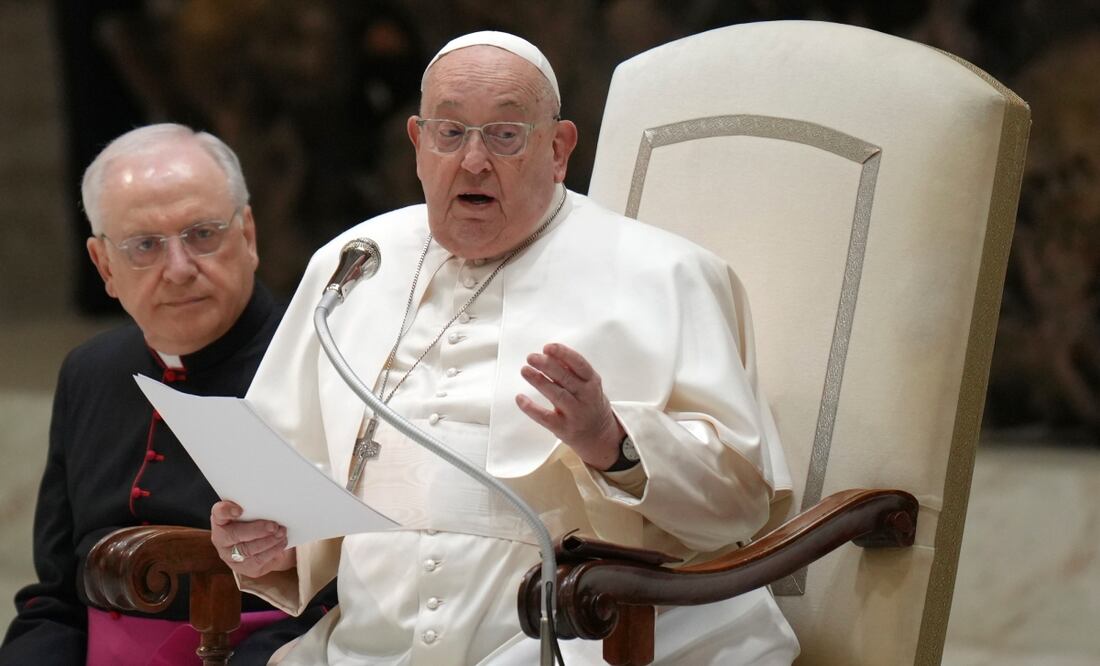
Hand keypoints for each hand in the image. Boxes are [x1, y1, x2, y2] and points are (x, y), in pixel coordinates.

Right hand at [210, 500, 295, 577]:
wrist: (262, 545)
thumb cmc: (256, 522)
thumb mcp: (254, 513)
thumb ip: (257, 509)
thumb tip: (272, 506)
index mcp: (221, 519)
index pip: (218, 513)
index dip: (226, 511)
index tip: (239, 510)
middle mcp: (221, 539)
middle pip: (234, 535)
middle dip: (257, 530)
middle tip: (274, 526)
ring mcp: (229, 556)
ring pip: (248, 550)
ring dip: (269, 541)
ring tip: (281, 533)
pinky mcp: (242, 568)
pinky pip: (258, 560)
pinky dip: (273, 550)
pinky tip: (281, 542)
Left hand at [515, 343, 624, 469]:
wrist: (599, 436)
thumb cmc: (588, 403)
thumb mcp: (588, 385)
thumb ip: (571, 370)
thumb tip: (550, 353)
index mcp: (592, 383)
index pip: (579, 364)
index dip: (563, 354)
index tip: (547, 347)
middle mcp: (586, 397)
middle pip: (566, 378)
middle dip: (547, 365)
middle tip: (531, 357)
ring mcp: (575, 414)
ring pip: (556, 395)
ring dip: (539, 381)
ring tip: (525, 370)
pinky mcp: (563, 428)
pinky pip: (545, 417)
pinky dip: (531, 408)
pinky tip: (520, 398)